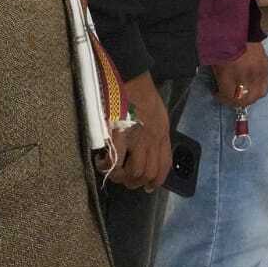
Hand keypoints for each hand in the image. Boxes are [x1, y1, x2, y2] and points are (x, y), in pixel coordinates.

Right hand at [106, 72, 171, 191]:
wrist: (130, 79)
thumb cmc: (141, 93)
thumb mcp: (157, 113)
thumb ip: (155, 131)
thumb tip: (150, 147)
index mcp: (162, 133)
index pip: (164, 164)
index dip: (157, 180)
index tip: (148, 187)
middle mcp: (154, 139)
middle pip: (149, 173)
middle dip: (137, 182)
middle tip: (125, 180)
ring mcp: (138, 139)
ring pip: (135, 173)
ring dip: (122, 178)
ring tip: (113, 173)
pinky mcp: (121, 137)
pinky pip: (116, 163)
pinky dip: (109, 168)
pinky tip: (103, 163)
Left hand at [212, 42, 267, 108]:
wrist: (238, 28)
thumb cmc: (222, 44)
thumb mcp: (215, 63)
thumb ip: (220, 80)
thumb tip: (222, 90)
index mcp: (230, 74)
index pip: (231, 98)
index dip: (223, 99)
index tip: (217, 94)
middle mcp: (247, 75)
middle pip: (246, 100)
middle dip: (236, 102)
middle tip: (228, 97)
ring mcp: (259, 71)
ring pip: (258, 94)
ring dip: (249, 97)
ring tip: (241, 92)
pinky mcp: (267, 66)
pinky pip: (265, 85)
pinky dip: (258, 89)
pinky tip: (251, 84)